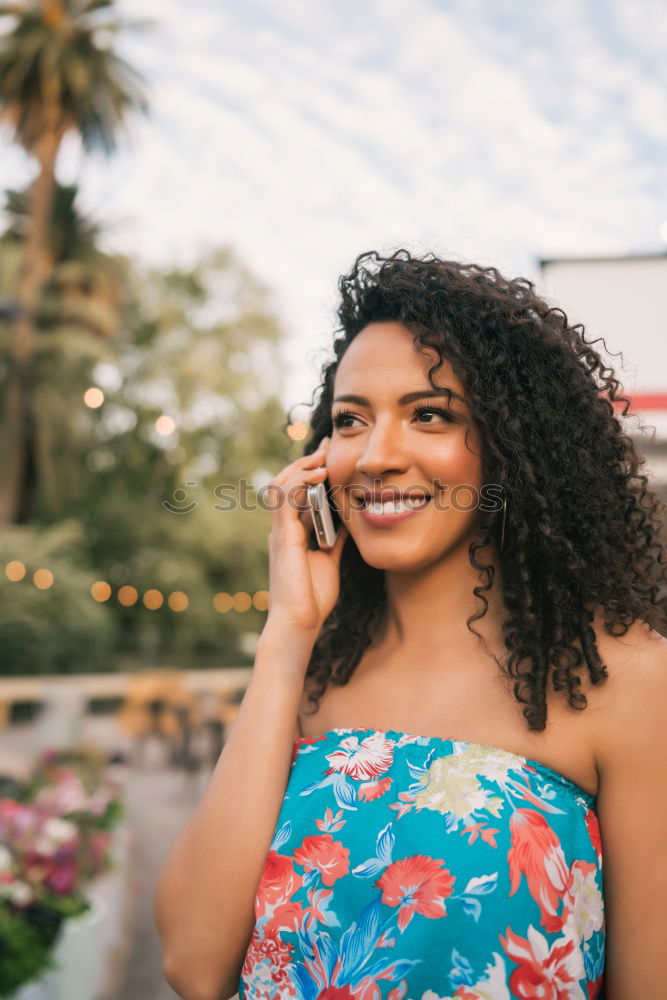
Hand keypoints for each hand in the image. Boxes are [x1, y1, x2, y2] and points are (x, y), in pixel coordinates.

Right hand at [264, 437, 348, 637]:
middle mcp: (283, 529)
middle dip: (306, 462)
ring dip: (301, 468)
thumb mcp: (331, 560)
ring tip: (321, 457)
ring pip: (281, 486)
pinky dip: (299, 483)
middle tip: (326, 446)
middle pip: (287, 483)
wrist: (300, 622)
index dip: (310, 471)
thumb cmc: (313, 598)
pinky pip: (285, 500)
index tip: (328, 454)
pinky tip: (316, 475)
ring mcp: (280, 532)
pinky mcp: (282, 537)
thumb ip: (335, 539)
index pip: (297, 492)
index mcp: (293, 533)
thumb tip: (350, 521)